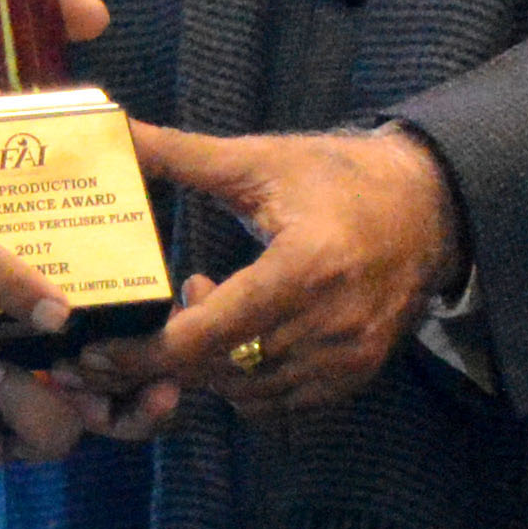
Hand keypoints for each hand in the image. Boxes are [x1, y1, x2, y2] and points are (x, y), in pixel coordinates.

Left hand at [74, 122, 465, 419]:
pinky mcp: (356, 374)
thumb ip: (180, 154)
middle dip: (162, 359)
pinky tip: (235, 334)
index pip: (210, 332)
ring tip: (202, 306)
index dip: (145, 351)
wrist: (430, 207)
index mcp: (304, 267)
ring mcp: (347, 356)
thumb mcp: (260, 160)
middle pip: (220, 369)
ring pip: (244, 392)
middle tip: (124, 335)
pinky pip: (277, 401)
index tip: (97, 350)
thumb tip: (113, 127)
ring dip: (204, 366)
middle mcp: (330, 323)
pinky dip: (240, 381)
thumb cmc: (339, 176)